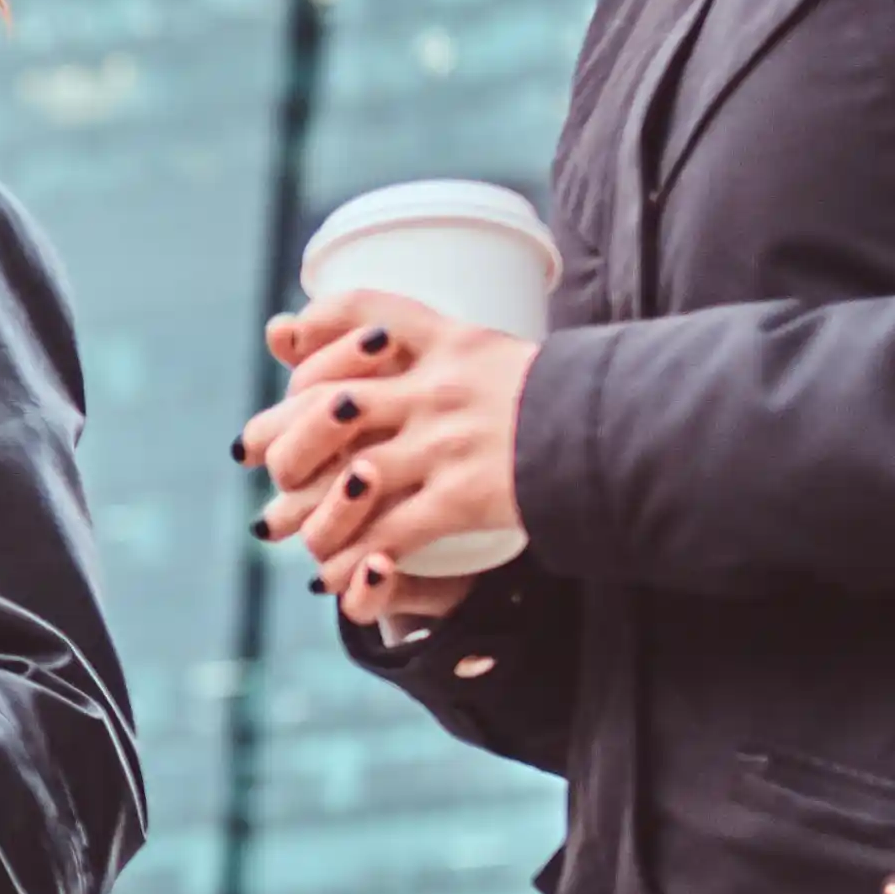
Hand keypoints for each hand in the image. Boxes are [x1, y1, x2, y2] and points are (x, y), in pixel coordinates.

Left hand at [238, 289, 535, 619]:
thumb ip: (424, 347)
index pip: (362, 312)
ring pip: (351, 479)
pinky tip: (340, 581)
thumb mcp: (491, 352)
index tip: (282, 352)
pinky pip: (390, 534)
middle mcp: (440, 386)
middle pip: (331, 404)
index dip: (312, 333)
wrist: (624, 438)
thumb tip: (319, 340)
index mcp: (449, 339)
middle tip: (270, 470)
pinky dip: (356, 564)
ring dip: (317, 519)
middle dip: (287, 443)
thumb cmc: (557, 400)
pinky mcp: (466, 495)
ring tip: (306, 541)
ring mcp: (449, 441)